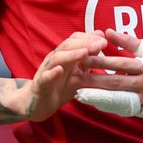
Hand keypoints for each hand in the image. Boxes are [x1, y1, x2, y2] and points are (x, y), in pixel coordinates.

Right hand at [21, 31, 140, 121]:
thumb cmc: (59, 86)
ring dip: (71, 55)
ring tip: (85, 53)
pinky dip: (52, 73)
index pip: (75, 40)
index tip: (105, 39)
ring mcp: (46, 71)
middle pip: (67, 45)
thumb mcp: (77, 72)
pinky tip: (59, 70)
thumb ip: (88, 58)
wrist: (38, 104)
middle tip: (100, 44)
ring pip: (57, 59)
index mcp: (64, 55)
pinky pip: (45, 77)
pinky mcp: (40, 85)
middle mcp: (54, 59)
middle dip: (85, 43)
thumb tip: (101, 40)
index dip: (89, 37)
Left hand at [81, 29, 142, 105]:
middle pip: (115, 81)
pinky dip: (105, 105)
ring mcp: (142, 98)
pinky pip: (120, 108)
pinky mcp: (141, 110)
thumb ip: (128, 41)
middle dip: (94, 79)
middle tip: (75, 76)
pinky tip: (92, 102)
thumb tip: (107, 31)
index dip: (101, 61)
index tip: (84, 57)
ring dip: (96, 96)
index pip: (120, 63)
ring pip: (116, 98)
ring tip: (78, 92)